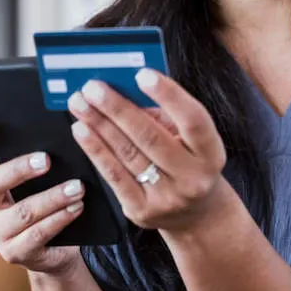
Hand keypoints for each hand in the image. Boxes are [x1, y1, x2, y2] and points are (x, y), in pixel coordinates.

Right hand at [0, 118, 83, 275]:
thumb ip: (34, 160)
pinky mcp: (14, 253)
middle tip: (47, 159)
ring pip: (22, 212)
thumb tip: (55, 133)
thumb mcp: (34, 181)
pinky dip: (60, 218)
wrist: (53, 248)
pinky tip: (76, 207)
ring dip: (53, 197)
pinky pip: (38, 233)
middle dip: (20, 169)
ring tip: (77, 187)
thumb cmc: (43, 201)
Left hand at [68, 71, 226, 233]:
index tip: (142, 74)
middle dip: (117, 109)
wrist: (197, 216)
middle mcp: (192, 178)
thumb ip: (167, 117)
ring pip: (127, 155)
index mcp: (211, 154)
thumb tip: (128, 92)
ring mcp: (166, 198)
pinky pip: (114, 176)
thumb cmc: (191, 165)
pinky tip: (82, 131)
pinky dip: (95, 150)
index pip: (193, 120)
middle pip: (150, 138)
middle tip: (93, 87)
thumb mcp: (192, 141)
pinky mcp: (142, 211)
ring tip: (79, 103)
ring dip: (99, 126)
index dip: (168, 95)